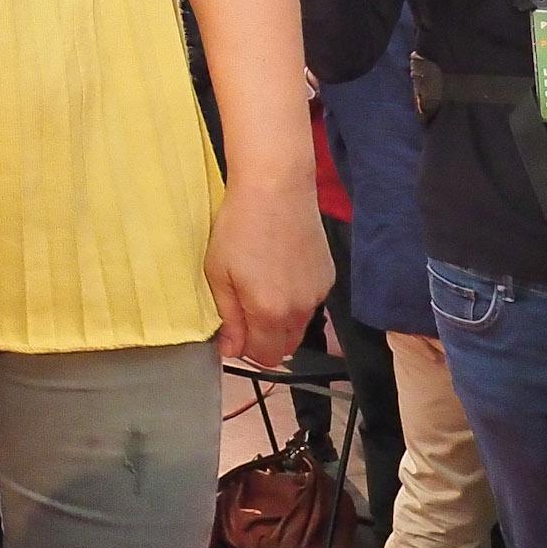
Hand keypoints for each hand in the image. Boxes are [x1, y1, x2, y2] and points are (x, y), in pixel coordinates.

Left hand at [205, 179, 332, 367]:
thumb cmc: (238, 228)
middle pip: (285, 347)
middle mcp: (301, 310)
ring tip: (260, 285)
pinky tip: (280, 271)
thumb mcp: (217, 273)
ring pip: (299, 325)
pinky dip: (295, 299)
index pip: (265, 357)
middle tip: (243, 310)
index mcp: (270, 313)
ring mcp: (319, 294)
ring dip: (280, 320)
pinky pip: (310, 303)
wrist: (275, 189)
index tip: (231, 332)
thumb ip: (227, 317)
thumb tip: (231, 350)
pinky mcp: (329, 277)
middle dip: (264, 339)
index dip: (245, 350)